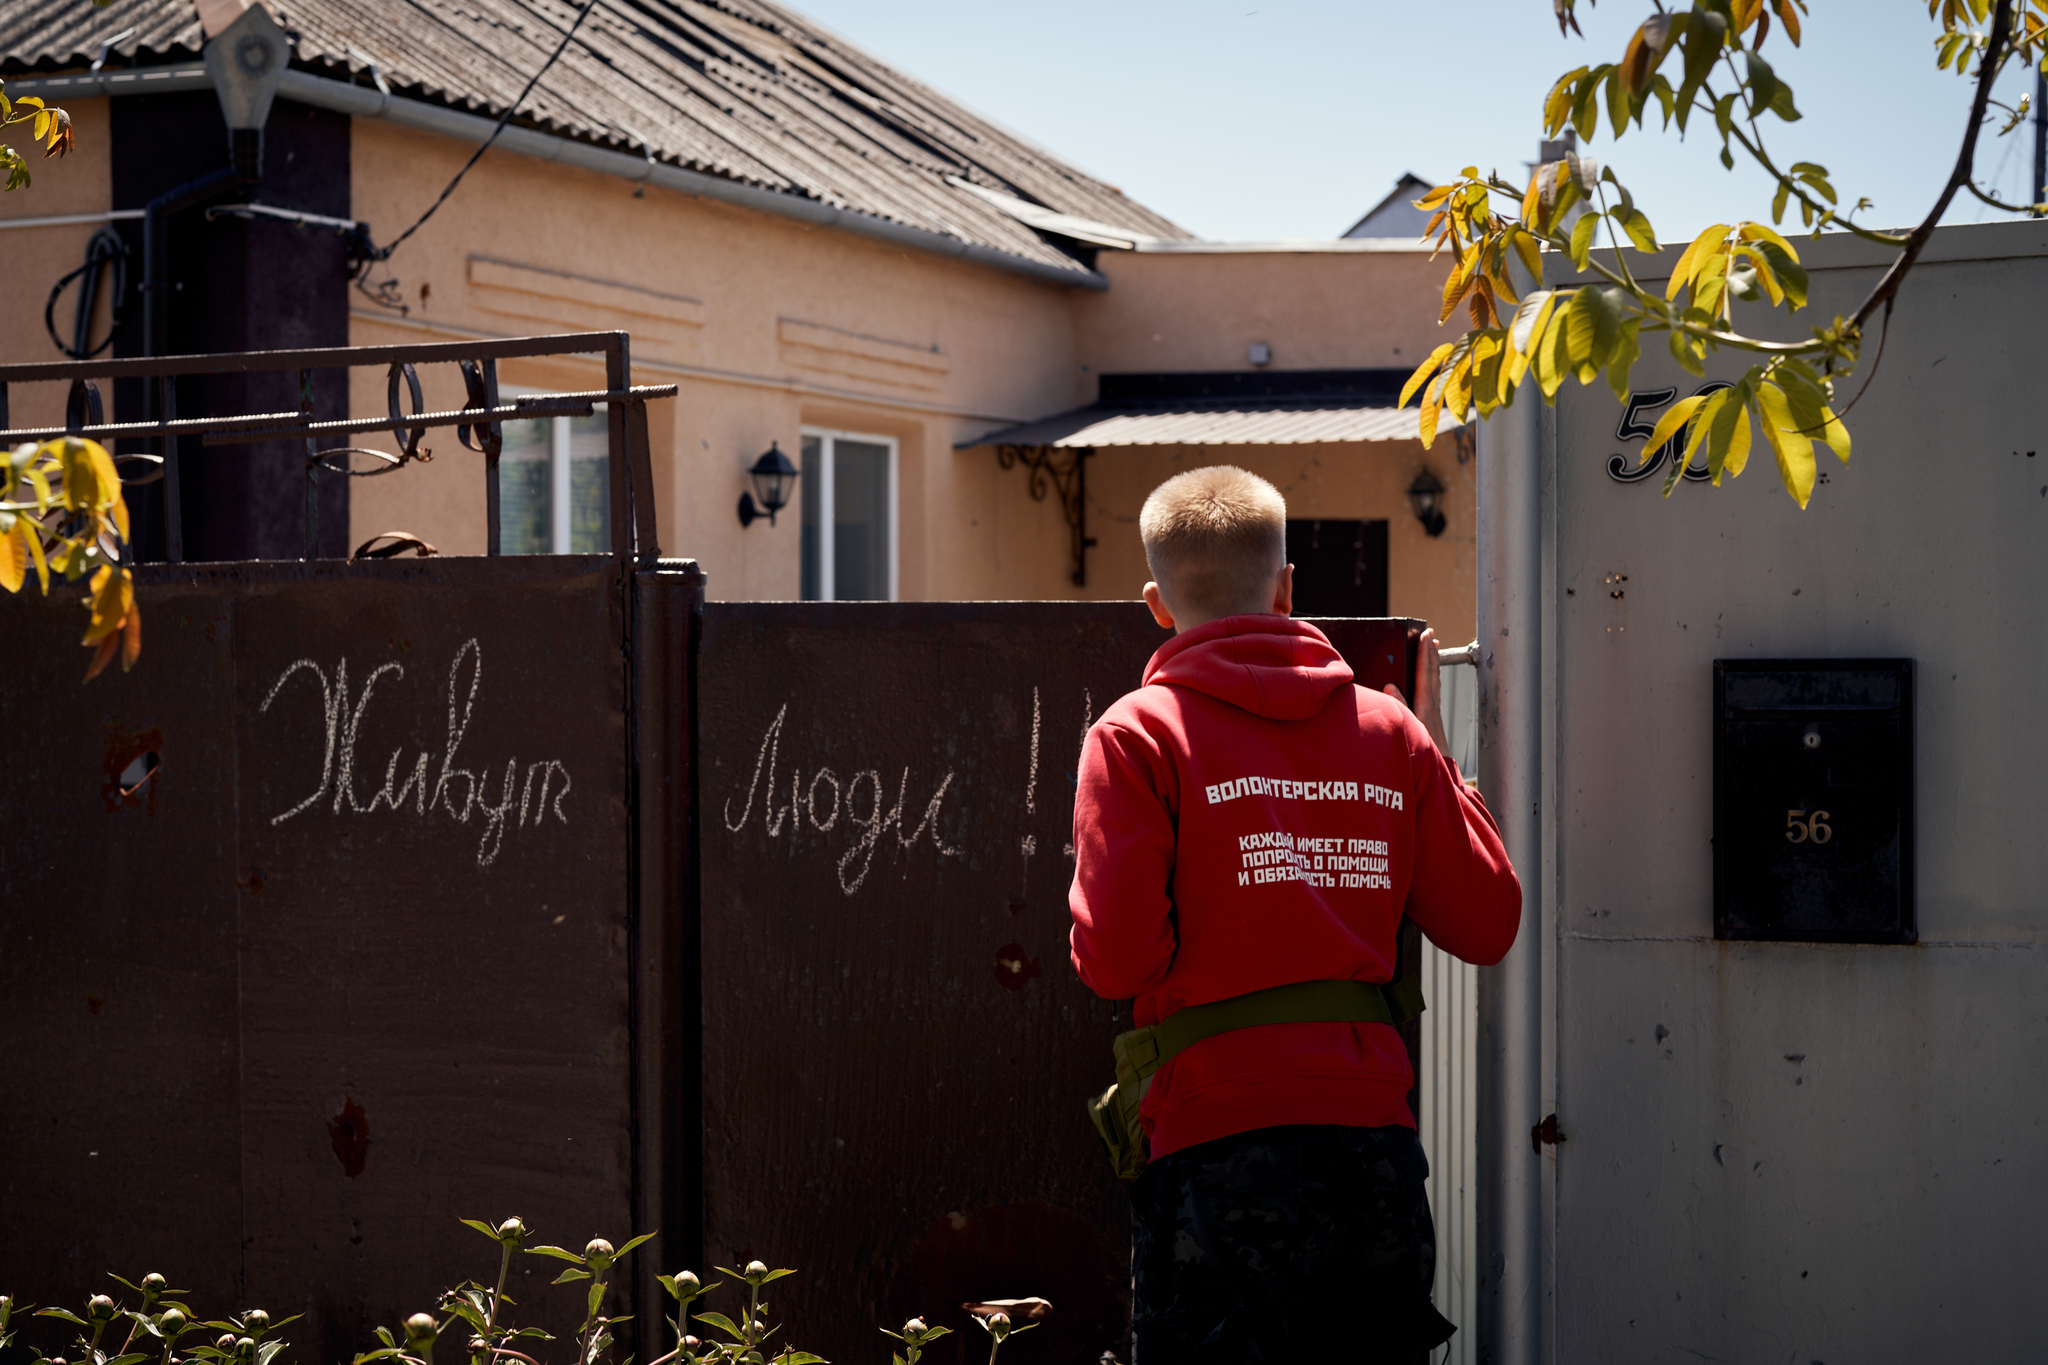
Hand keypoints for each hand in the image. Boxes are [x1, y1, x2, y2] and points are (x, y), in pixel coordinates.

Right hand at [1382, 627, 1453, 759]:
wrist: (1439, 776)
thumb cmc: (1422, 756)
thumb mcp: (1407, 730)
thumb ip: (1398, 707)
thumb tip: (1390, 686)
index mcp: (1425, 707)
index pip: (1424, 674)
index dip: (1424, 653)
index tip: (1426, 635)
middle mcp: (1432, 708)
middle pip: (1432, 674)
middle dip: (1431, 653)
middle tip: (1431, 635)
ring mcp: (1434, 715)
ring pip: (1434, 683)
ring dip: (1433, 665)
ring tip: (1432, 651)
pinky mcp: (1433, 722)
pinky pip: (1433, 693)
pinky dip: (1432, 680)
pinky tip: (1429, 681)